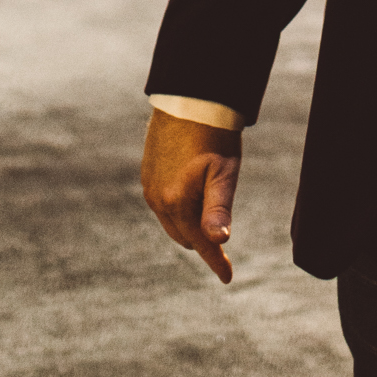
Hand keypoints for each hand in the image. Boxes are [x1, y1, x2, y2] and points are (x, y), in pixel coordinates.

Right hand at [142, 111, 242, 283]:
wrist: (189, 97)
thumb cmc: (213, 135)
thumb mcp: (224, 172)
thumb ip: (219, 209)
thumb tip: (221, 241)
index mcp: (176, 203)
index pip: (200, 243)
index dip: (216, 261)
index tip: (229, 278)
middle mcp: (157, 199)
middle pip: (184, 236)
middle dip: (203, 241)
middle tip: (222, 238)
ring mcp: (149, 186)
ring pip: (172, 221)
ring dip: (189, 224)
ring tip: (208, 213)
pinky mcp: (147, 172)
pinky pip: (162, 203)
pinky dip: (177, 207)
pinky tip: (190, 194)